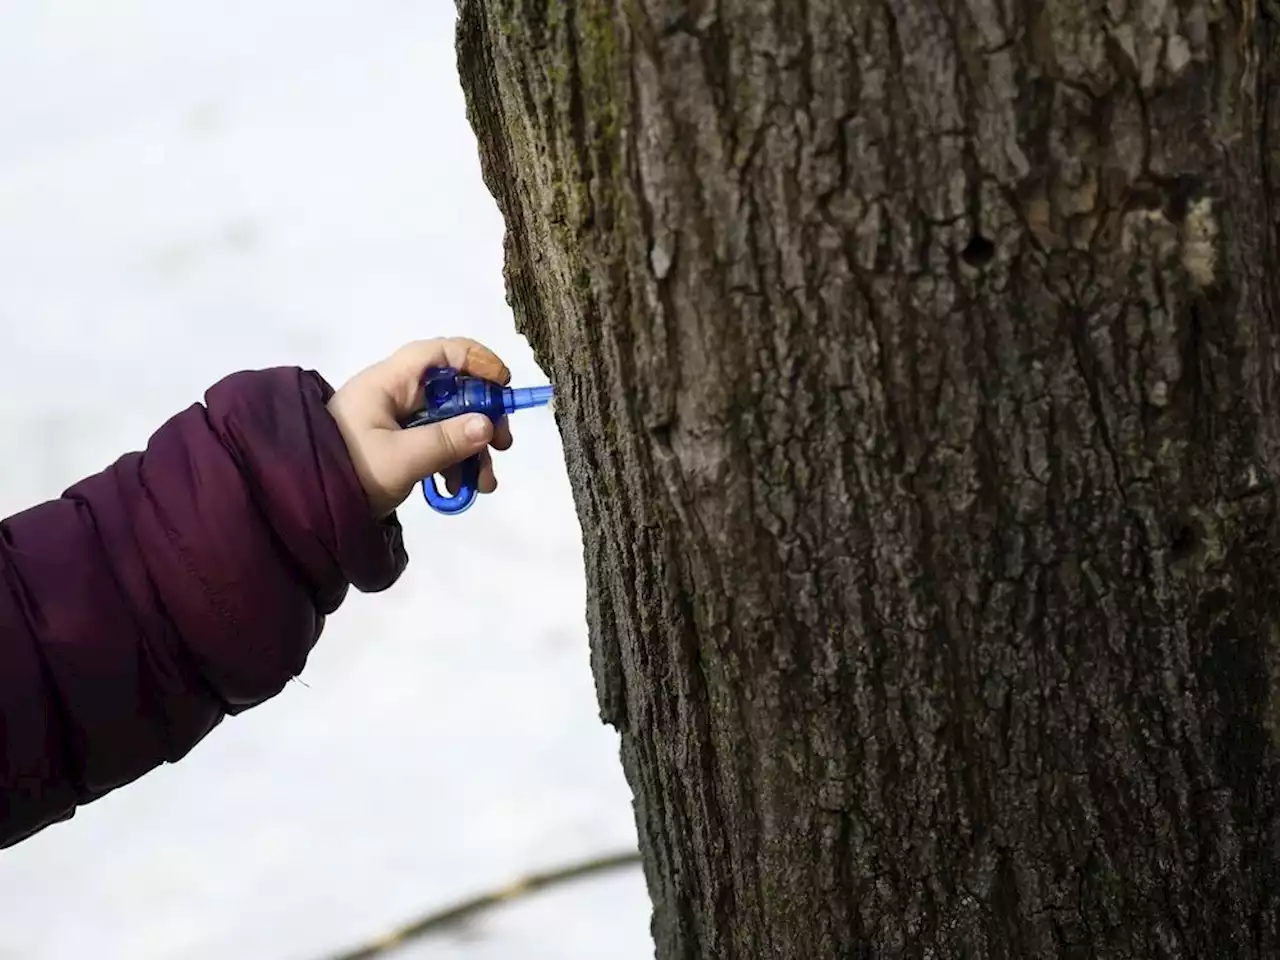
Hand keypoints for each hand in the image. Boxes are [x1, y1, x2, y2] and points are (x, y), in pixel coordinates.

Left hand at [327, 337, 514, 516]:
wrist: (301, 505)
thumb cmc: (347, 470)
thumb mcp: (399, 459)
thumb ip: (445, 442)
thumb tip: (488, 425)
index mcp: (391, 382)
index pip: (441, 352)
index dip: (477, 361)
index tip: (503, 386)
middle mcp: (398, 394)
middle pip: (454, 390)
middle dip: (483, 417)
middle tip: (503, 444)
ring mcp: (400, 420)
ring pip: (451, 421)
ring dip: (473, 449)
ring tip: (483, 484)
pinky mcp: (401, 444)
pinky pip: (438, 444)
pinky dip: (455, 463)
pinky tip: (462, 489)